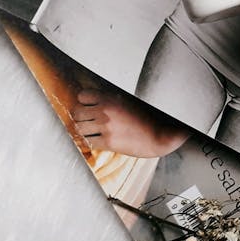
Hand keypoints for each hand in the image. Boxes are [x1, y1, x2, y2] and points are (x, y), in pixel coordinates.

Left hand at [73, 83, 190, 158]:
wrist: (162, 135)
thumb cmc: (150, 118)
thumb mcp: (131, 102)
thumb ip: (113, 101)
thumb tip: (96, 103)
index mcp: (111, 98)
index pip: (82, 96)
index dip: (84, 102)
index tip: (88, 108)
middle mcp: (106, 111)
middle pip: (77, 113)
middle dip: (80, 118)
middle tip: (87, 123)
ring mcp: (106, 127)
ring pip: (79, 129)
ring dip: (82, 132)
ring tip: (89, 133)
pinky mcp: (108, 142)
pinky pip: (87, 143)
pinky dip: (87, 144)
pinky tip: (93, 143)